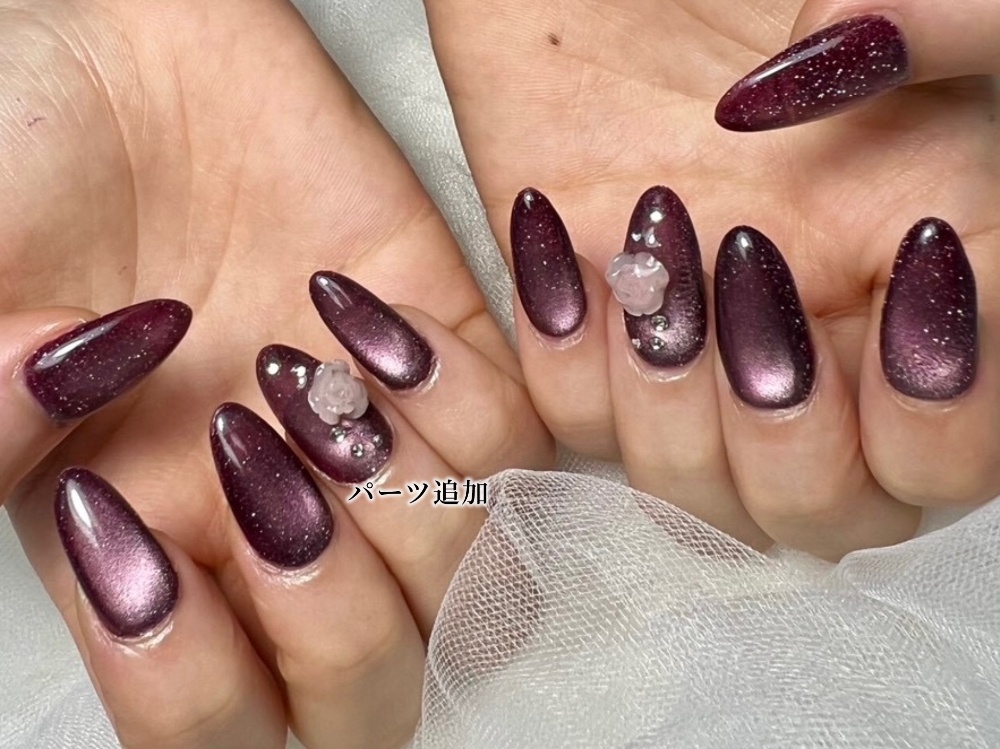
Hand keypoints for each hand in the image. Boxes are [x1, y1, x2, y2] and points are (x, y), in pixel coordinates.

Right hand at [0, 1, 551, 745]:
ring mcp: (373, 441)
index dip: (196, 690)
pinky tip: (364, 312)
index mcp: (150, 547)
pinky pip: (519, 437)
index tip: (151, 553)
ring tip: (307, 369)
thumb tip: (95, 456)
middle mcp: (276, 517)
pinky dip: (461, 390)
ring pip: (468, 572)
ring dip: (400, 488)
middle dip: (332, 611)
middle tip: (252, 459)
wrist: (133, 52)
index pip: (215, 723)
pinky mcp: (448, 355)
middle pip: (370, 689)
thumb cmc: (25, 159)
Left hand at [423, 0, 998, 558]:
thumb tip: (855, 77)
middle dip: (796, 438)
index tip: (910, 257)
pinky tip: (564, 245)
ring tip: (658, 243)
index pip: (969, 434)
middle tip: (754, 273)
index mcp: (927, 268)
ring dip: (677, 406)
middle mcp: (812, 332)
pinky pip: (577, 421)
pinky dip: (569, 360)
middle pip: (835, 506)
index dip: (955, 406)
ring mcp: (694, 339)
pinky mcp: (588, 321)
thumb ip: (957, 25)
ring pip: (704, 493)